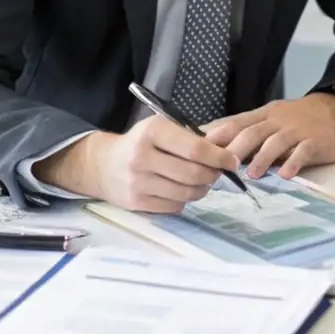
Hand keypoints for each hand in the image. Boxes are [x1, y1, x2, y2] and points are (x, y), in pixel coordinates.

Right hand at [34, 115, 240, 213]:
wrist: (102, 164)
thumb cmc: (141, 142)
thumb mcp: (162, 128)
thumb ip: (194, 136)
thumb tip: (229, 145)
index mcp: (152, 131)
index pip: (195, 148)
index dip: (219, 157)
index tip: (232, 161)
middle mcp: (142, 156)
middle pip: (193, 173)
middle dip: (213, 175)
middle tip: (217, 173)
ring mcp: (138, 181)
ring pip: (186, 192)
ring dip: (202, 189)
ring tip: (201, 181)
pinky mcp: (136, 202)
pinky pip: (174, 205)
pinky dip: (185, 199)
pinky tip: (181, 190)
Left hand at [204, 93, 334, 179]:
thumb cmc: (299, 119)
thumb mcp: (273, 119)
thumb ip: (250, 132)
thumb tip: (218, 149)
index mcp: (264, 115)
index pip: (237, 123)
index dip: (219, 136)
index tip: (200, 149)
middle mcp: (278, 121)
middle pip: (253, 132)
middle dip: (236, 149)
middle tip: (221, 166)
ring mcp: (297, 131)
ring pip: (276, 142)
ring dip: (263, 158)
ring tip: (251, 174)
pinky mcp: (316, 141)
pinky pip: (303, 151)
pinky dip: (294, 162)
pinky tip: (286, 175)